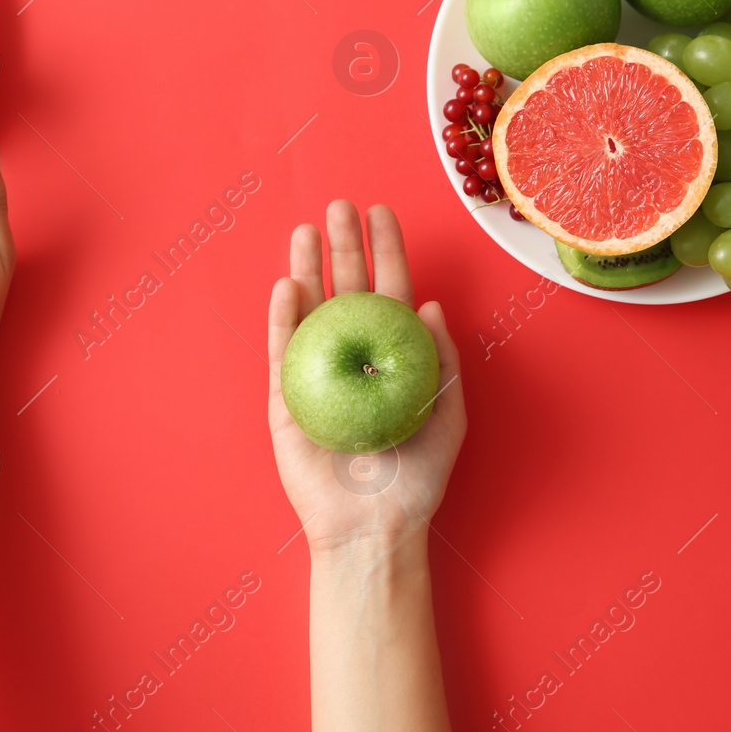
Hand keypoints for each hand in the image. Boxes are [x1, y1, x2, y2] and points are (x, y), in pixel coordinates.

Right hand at [267, 201, 465, 555]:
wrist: (374, 526)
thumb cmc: (416, 479)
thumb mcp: (447, 415)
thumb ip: (441, 359)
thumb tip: (431, 305)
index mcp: (392, 357)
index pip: (389, 291)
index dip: (386, 251)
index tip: (380, 212)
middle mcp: (353, 357)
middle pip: (345, 289)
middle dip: (342, 245)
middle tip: (337, 205)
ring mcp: (317, 374)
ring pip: (309, 309)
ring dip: (307, 267)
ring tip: (305, 230)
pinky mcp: (286, 398)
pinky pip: (283, 350)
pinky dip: (284, 317)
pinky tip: (288, 284)